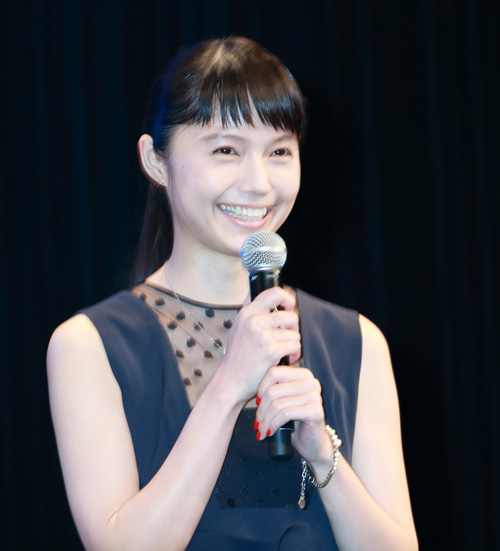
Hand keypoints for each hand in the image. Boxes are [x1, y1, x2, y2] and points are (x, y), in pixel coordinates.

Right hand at [217, 286, 300, 404]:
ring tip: (284, 352)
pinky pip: (295, 346)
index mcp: (247, 313)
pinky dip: (294, 355)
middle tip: (286, 339)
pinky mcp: (272, 350)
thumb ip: (251, 313)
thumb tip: (268, 298)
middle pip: (291, 315)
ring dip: (293, 344)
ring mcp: (263, 335)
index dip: (287, 298)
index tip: (289, 308)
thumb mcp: (238, 328)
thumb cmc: (237, 357)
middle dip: (293, 329)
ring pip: (295, 333)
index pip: (274, 293)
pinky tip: (285, 360)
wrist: (231, 381)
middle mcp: (254, 320)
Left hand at [254, 366, 331, 464]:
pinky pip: (285, 414)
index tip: (257, 402)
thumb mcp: (283, 400)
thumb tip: (253, 387)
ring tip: (261, 430)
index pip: (274, 372)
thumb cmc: (294, 421)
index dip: (261, 388)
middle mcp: (311, 382)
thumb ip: (274, 388)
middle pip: (273, 390)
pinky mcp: (315, 411)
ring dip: (265, 420)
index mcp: (302, 374)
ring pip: (277, 404)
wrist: (312, 443)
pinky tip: (270, 432)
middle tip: (257, 422)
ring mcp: (315, 396)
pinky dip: (273, 424)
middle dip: (261, 409)